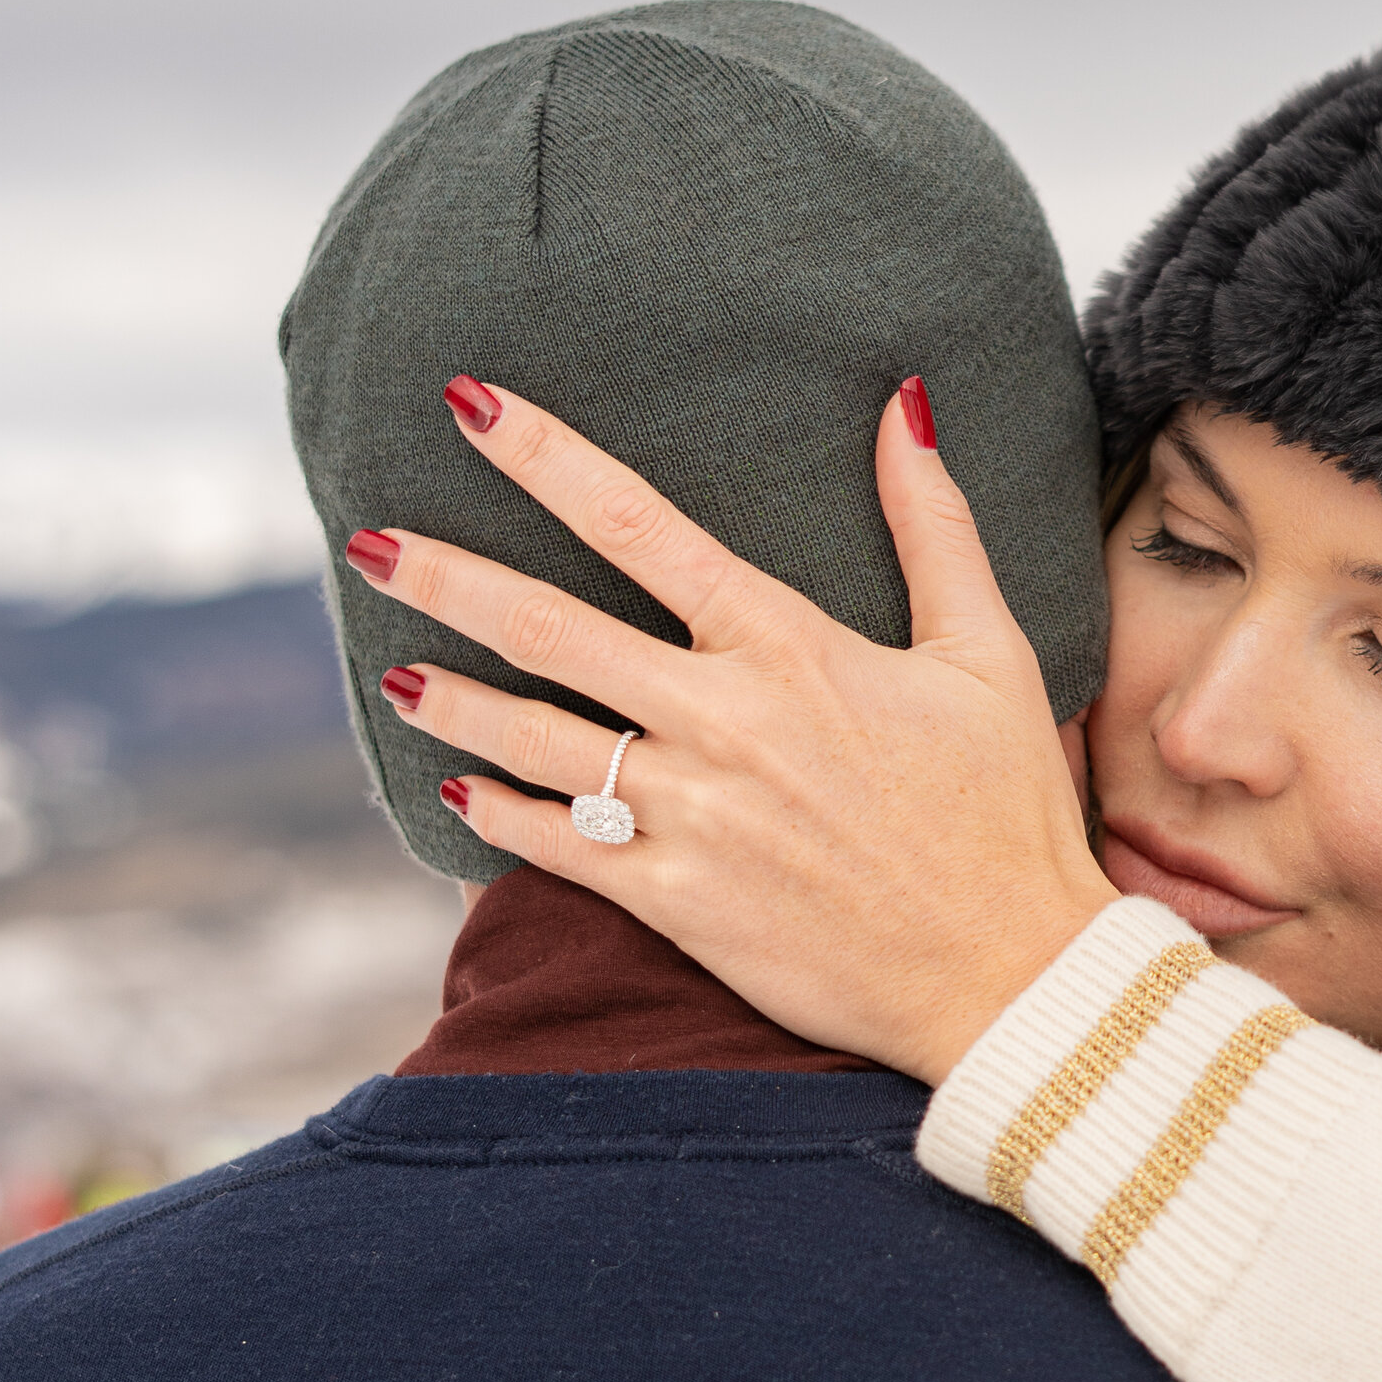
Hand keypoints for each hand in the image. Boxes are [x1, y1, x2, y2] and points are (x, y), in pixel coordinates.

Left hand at [357, 378, 1118, 1085]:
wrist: (1011, 976)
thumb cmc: (1007, 812)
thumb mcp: (989, 652)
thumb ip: (932, 525)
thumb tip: (900, 405)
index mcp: (791, 646)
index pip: (638, 524)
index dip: (545, 456)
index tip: (470, 405)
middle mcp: (724, 721)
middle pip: (549, 627)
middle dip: (448, 578)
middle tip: (371, 543)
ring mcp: (693, 815)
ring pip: (536, 738)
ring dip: (455, 700)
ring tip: (401, 673)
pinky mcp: (679, 902)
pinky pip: (559, 848)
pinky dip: (502, 813)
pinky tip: (461, 790)